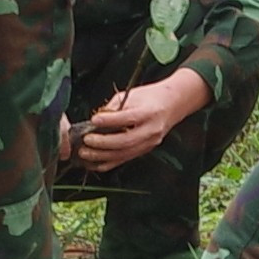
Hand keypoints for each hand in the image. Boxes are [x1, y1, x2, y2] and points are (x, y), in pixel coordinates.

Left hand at [74, 66, 205, 169]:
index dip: (109, 120)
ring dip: (102, 156)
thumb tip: (96, 121)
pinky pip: (125, 159)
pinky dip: (108, 163)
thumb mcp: (132, 95)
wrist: (173, 104)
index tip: (94, 120)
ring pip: (124, 154)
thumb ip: (114, 107)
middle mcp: (150, 130)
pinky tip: (95, 163)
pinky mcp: (145, 150)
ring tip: (85, 153)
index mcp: (148, 113)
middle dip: (103, 143)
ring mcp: (149, 143)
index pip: (127, 118)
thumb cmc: (151, 97)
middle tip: (86, 140)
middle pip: (125, 141)